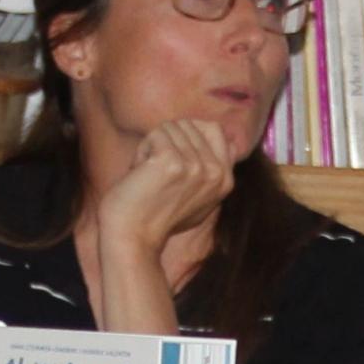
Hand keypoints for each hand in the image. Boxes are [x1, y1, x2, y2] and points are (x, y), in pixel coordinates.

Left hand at [92, 117, 235, 270]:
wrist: (133, 238)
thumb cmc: (157, 217)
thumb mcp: (200, 197)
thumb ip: (215, 170)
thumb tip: (229, 141)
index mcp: (225, 180)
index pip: (216, 129)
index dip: (188, 134)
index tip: (172, 161)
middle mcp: (216, 173)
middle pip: (190, 124)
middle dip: (168, 143)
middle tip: (158, 174)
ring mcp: (196, 166)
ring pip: (171, 127)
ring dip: (152, 148)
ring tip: (149, 177)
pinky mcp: (172, 161)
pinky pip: (156, 134)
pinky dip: (141, 152)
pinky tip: (140, 176)